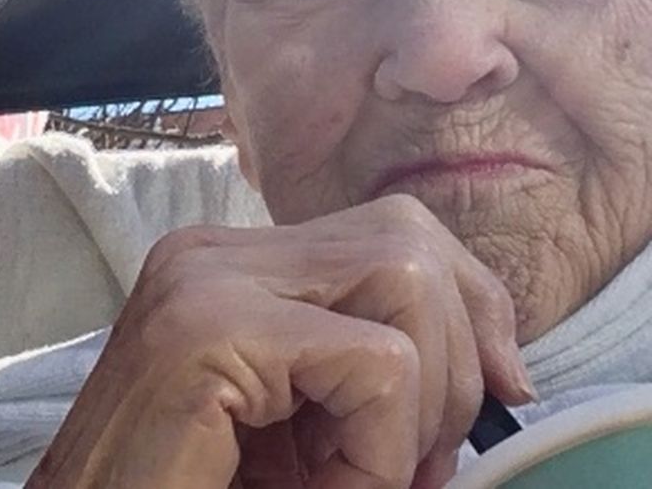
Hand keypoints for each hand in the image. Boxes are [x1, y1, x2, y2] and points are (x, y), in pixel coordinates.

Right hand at [27, 195, 534, 488]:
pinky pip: (378, 363)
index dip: (472, 305)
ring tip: (359, 477)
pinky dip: (383, 448)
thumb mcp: (300, 420)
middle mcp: (212, 252)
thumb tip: (503, 367)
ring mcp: (205, 280)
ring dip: (420, 407)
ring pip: (406, 279)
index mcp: (232, 262)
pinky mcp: (207, 329)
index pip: (394, 230)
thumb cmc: (188, 486)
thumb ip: (369, 368)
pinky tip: (327, 486)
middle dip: (456, 358)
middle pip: (406, 238)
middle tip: (415, 463)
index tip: (500, 390)